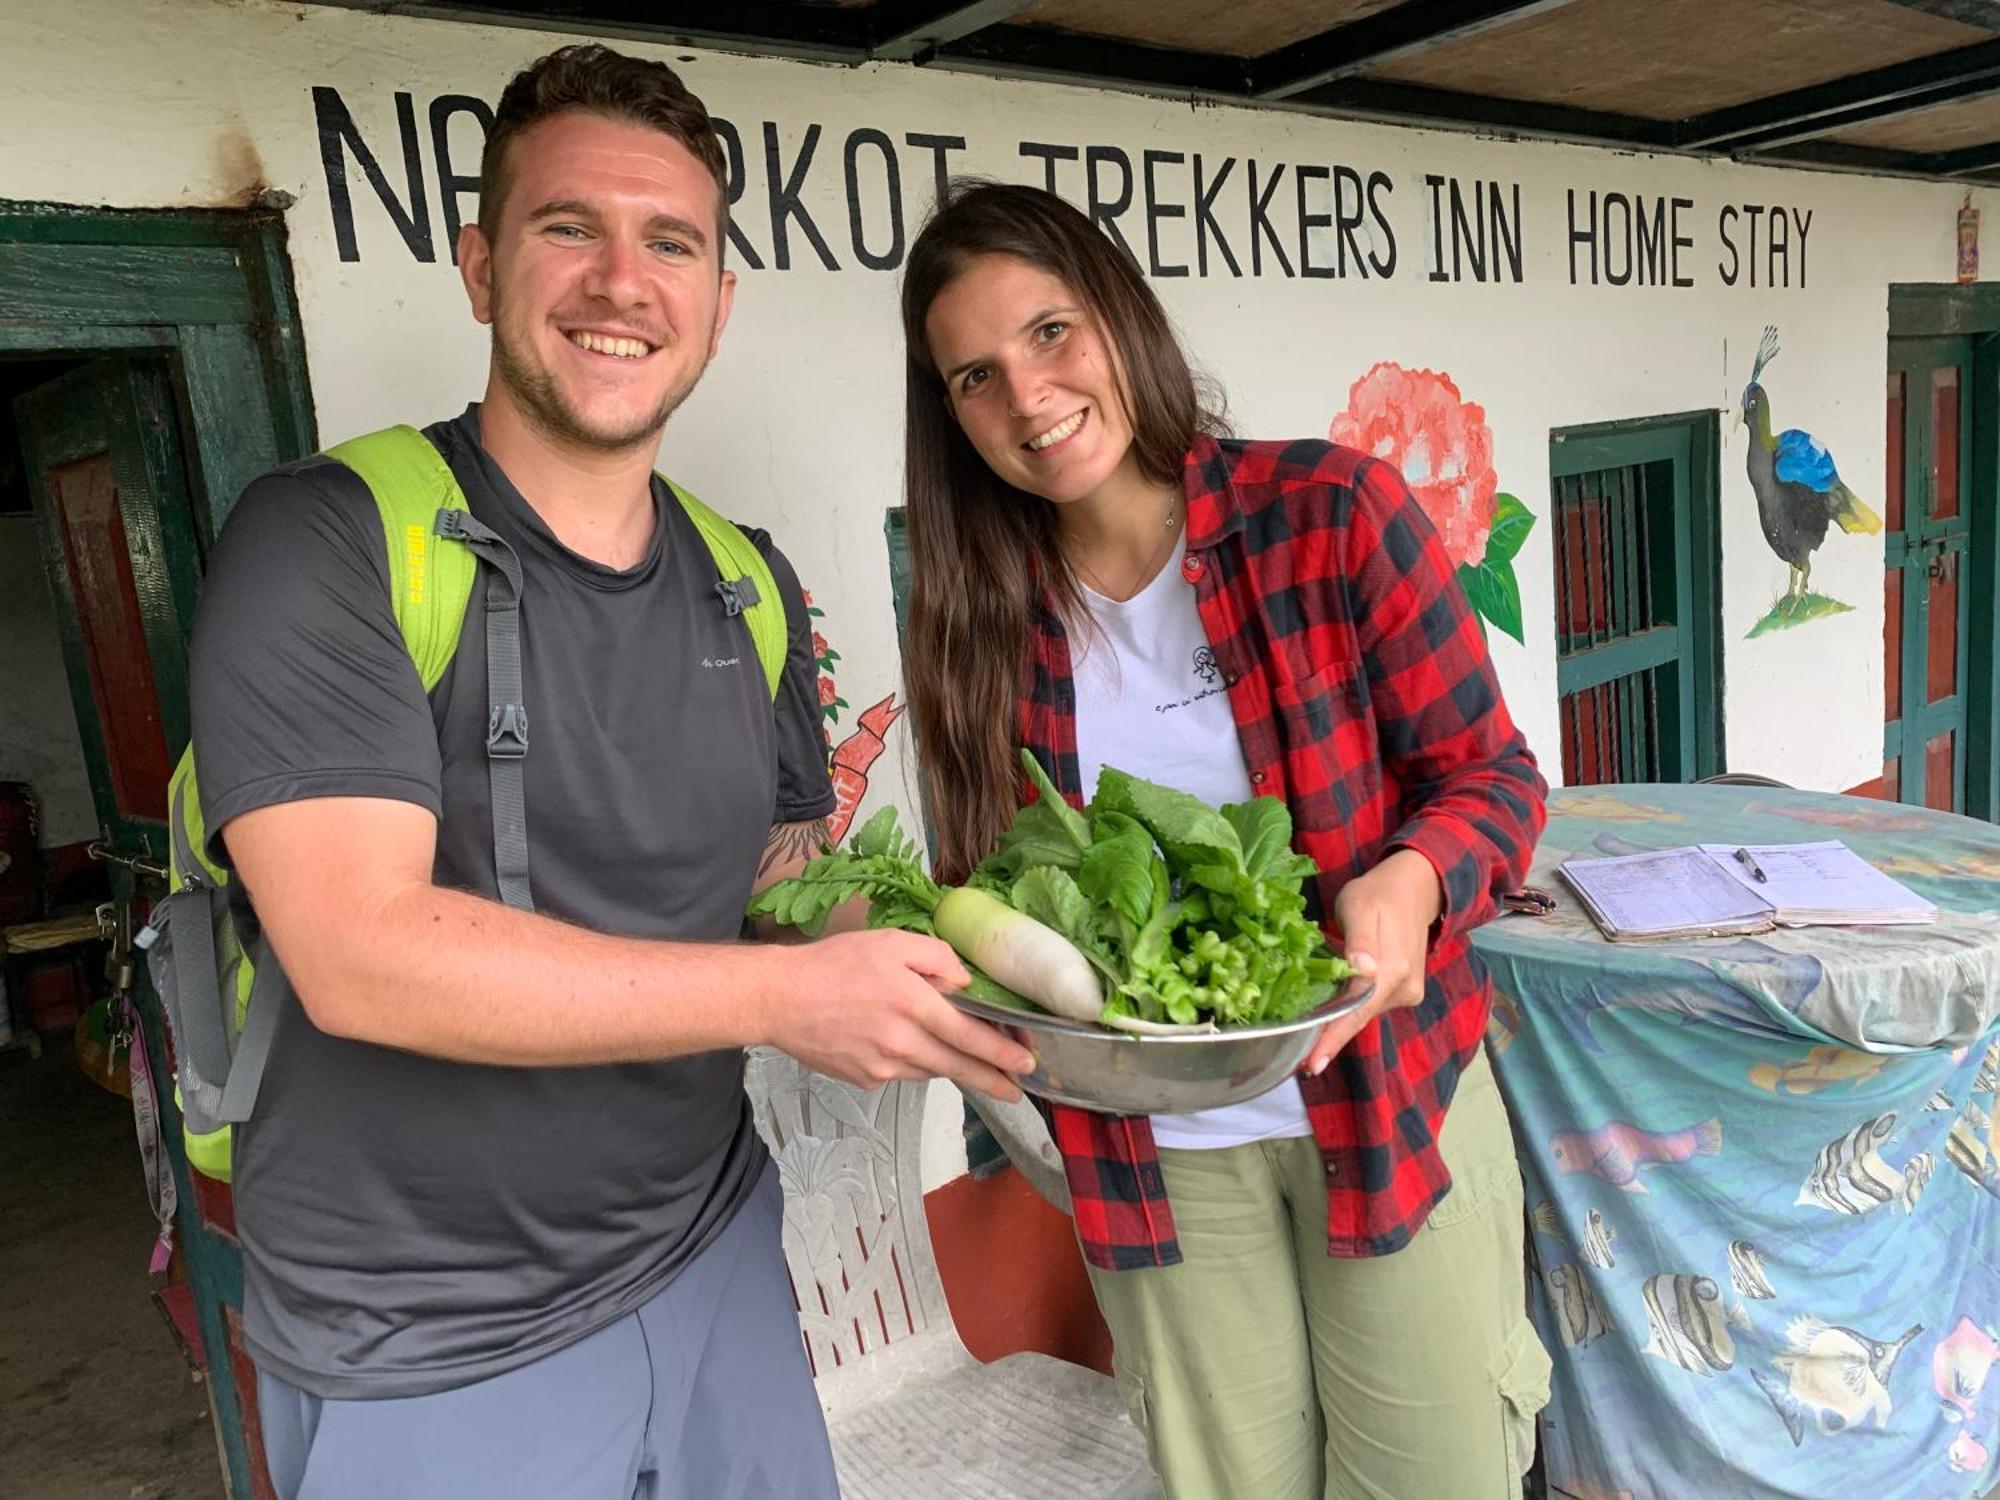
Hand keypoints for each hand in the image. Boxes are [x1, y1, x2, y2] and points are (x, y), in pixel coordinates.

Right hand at [762, 929, 1035, 1100]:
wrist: (780, 999)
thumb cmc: (834, 964)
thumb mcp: (891, 942)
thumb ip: (936, 957)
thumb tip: (963, 982)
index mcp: (914, 1005)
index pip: (970, 1036)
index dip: (1001, 1053)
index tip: (1026, 1065)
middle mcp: (903, 1043)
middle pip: (958, 1067)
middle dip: (993, 1080)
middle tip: (1017, 1090)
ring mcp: (883, 1067)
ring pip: (930, 1070)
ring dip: (952, 1068)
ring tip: (969, 1064)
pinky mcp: (865, 1080)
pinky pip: (901, 1074)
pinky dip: (911, 1063)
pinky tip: (901, 1046)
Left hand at [1302, 849, 1442, 1075]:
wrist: (1415, 889)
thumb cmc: (1378, 894)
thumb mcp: (1359, 907)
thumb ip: (1359, 940)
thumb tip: (1363, 969)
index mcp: (1392, 969)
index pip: (1356, 1012)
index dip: (1332, 1040)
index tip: (1312, 1065)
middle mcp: (1404, 988)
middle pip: (1358, 1018)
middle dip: (1328, 1036)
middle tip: (1297, 1054)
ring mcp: (1407, 992)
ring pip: (1363, 1012)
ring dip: (1338, 1019)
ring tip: (1307, 1029)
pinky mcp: (1405, 991)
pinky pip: (1370, 1004)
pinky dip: (1350, 1006)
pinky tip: (1331, 1006)